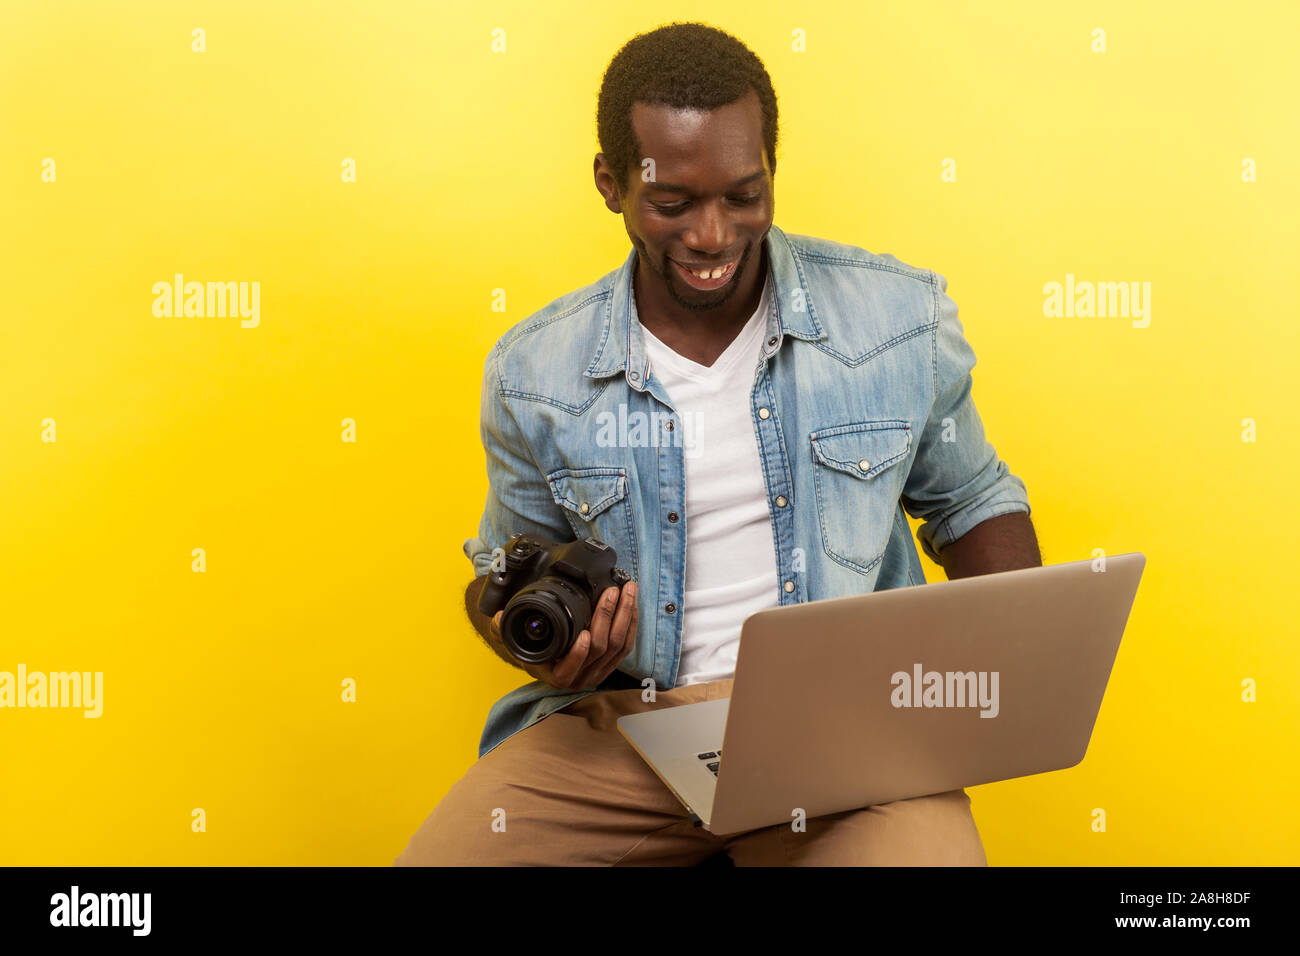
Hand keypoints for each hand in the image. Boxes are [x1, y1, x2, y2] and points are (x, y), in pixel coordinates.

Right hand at [491, 581, 637, 689]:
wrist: (542, 655)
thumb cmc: (529, 646)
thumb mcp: (511, 638)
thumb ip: (502, 628)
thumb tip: (499, 617)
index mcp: (554, 675)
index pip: (569, 670)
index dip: (578, 655)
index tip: (582, 635)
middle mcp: (578, 678)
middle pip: (601, 650)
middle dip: (610, 618)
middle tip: (612, 591)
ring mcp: (597, 671)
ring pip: (619, 646)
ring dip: (625, 616)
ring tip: (628, 590)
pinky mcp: (611, 663)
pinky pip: (627, 646)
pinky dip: (631, 623)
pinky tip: (632, 604)